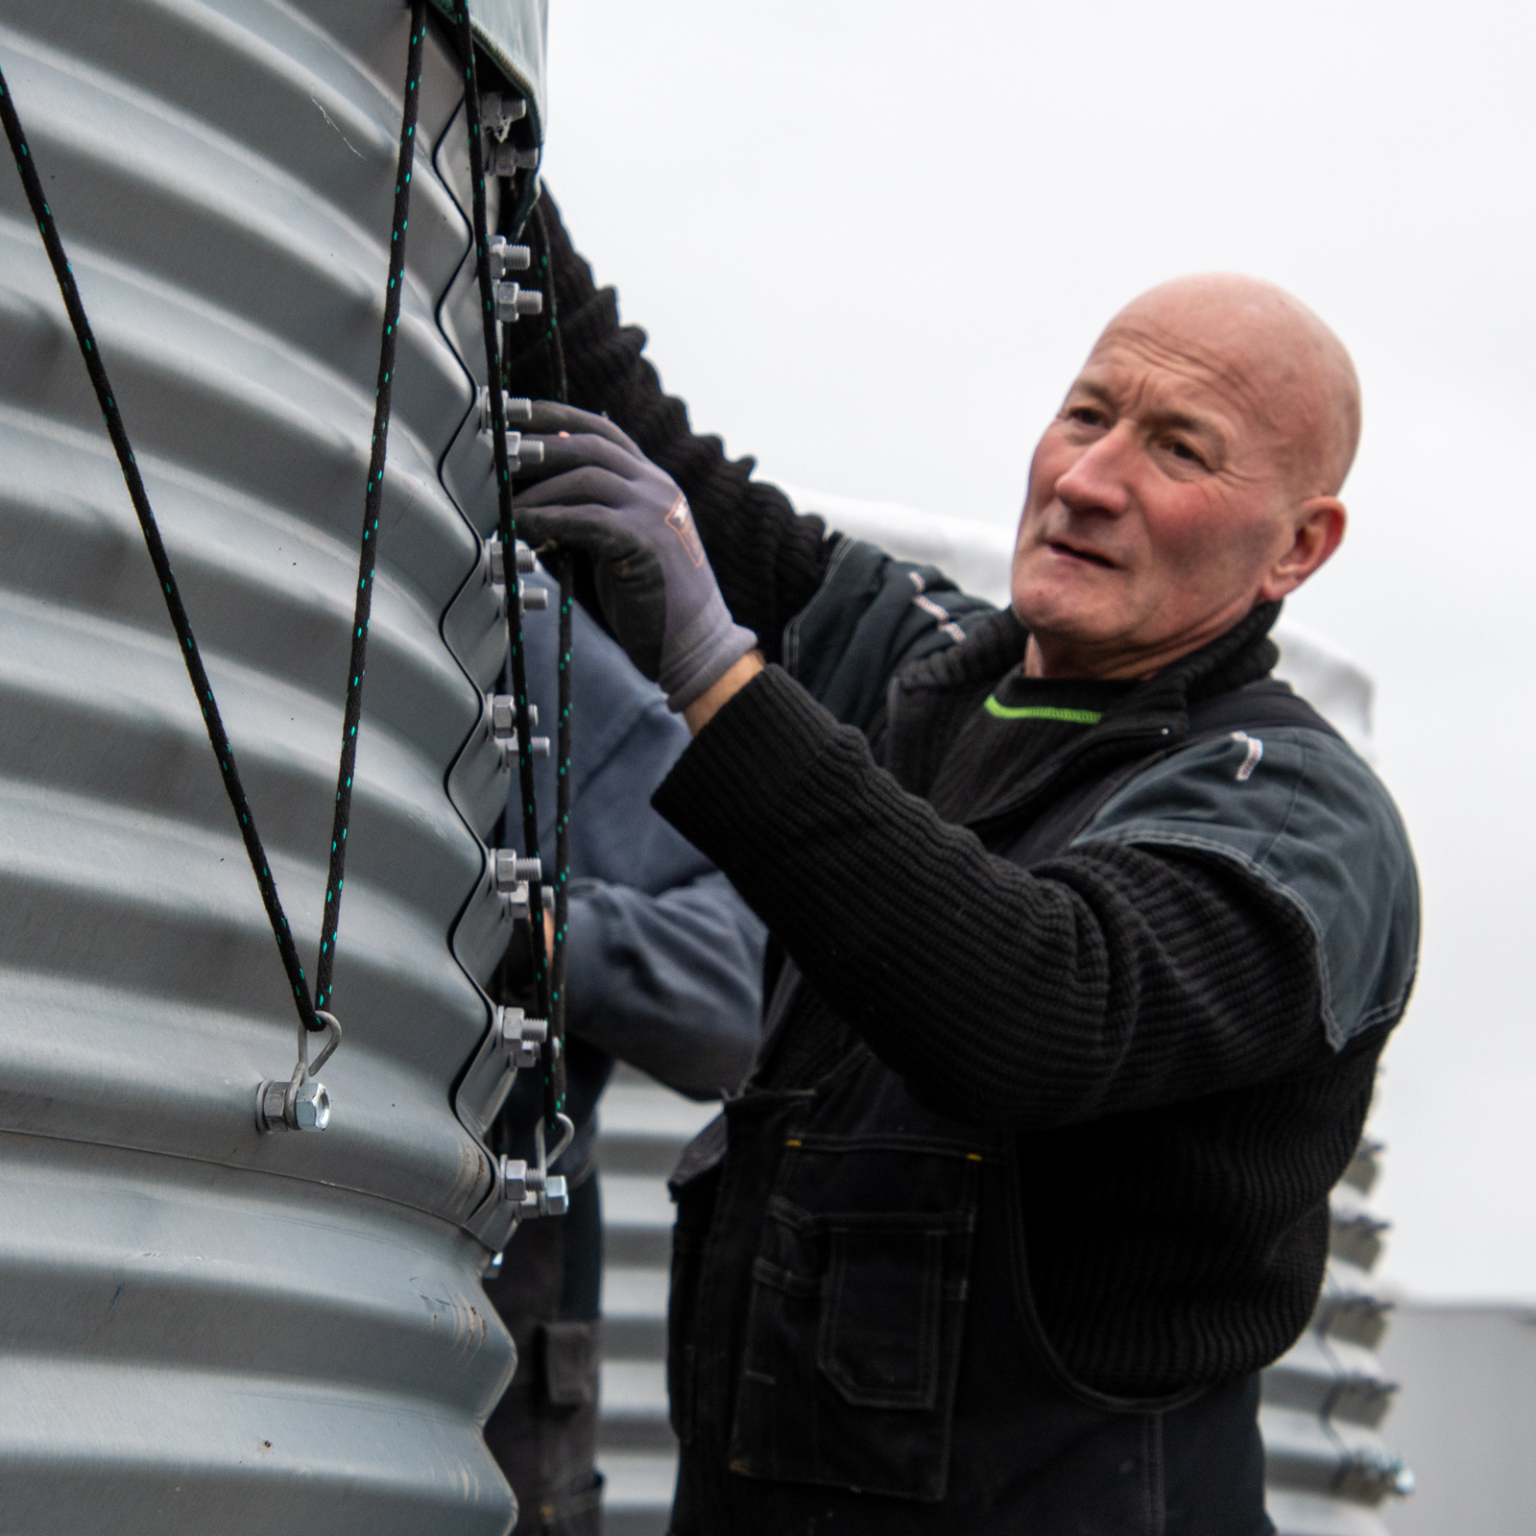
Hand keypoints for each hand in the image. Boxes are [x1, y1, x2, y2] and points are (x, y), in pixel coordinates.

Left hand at [512, 403, 755, 710]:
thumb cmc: (653, 600)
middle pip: (591, 444)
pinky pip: (586, 519)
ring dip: (538, 486)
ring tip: (502, 499)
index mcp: (655, 483)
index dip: (557, 418)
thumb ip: (593, 516)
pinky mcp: (645, 542)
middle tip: (498, 449)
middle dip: (539, 443)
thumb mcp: (624, 544)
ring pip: (587, 476)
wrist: (695, 644)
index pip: (604, 432)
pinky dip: (547, 520)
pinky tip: (521, 526)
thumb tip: (533, 501)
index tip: (518, 414)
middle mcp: (658, 488)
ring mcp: (655, 512)